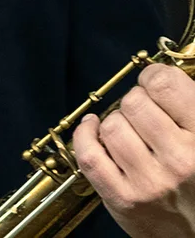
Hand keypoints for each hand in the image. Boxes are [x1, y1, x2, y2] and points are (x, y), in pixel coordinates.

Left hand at [73, 63, 194, 237]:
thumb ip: (188, 102)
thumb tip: (156, 71)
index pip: (163, 84)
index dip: (154, 76)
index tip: (154, 84)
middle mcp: (180, 161)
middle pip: (134, 102)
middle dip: (136, 102)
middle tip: (145, 114)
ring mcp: (149, 183)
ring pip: (111, 125)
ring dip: (116, 122)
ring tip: (130, 132)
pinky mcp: (124, 200)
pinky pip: (89, 155)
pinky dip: (85, 135)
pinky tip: (94, 129)